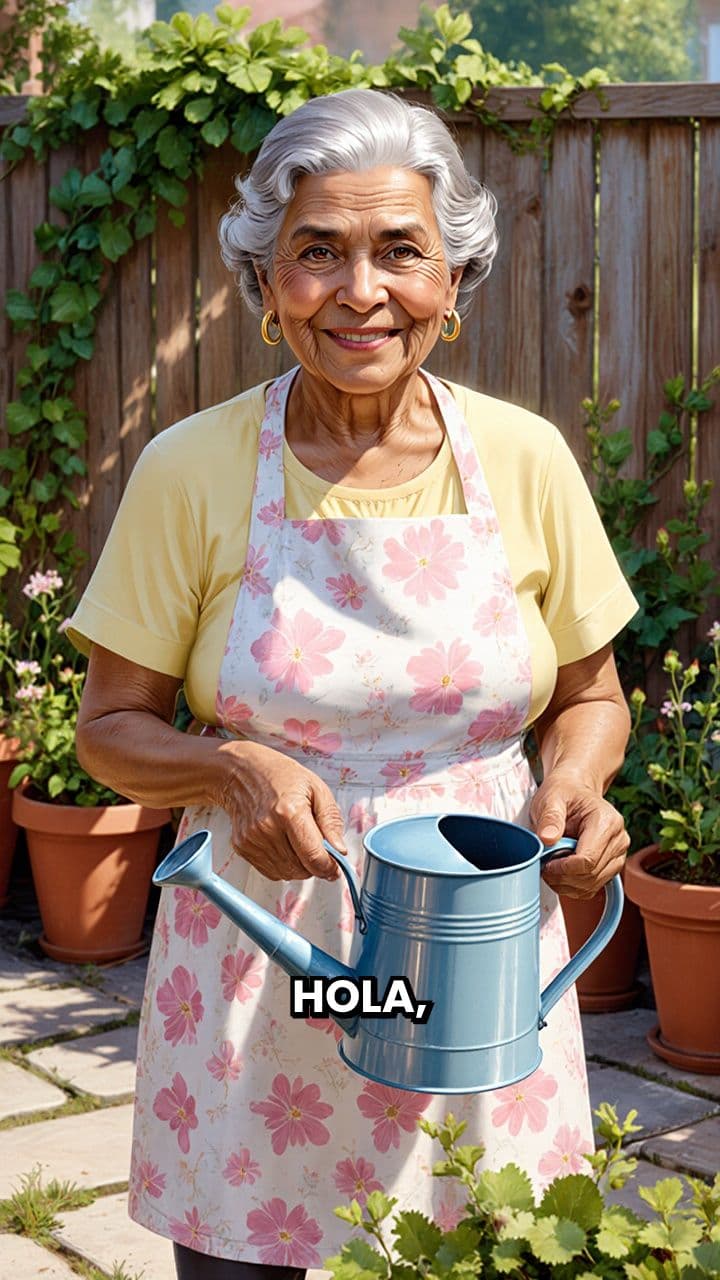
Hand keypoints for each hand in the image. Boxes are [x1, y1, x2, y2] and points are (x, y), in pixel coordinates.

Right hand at [212, 739, 345, 881]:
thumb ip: (331, 821)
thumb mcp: (316, 788)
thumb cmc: (279, 775)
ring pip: (287, 874)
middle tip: (317, 846)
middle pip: (301, 869)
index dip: (330, 867)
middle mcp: (267, 828)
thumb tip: (339, 850)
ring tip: (298, 840)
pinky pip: (270, 872)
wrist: (242, 771)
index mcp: (289, 811)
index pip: (314, 857)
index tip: (336, 867)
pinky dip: (283, 865)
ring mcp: (252, 839)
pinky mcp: (242, 847)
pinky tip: (283, 843)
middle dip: (315, 864)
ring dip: (299, 866)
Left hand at [529, 771, 629, 899]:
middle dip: (563, 877)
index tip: (545, 864)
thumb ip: (550, 817)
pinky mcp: (612, 866)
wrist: (575, 791)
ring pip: (592, 885)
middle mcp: (619, 839)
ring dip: (567, 884)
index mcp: (607, 821)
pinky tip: (560, 874)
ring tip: (549, 869)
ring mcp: (618, 854)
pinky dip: (573, 887)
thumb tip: (547, 839)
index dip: (563, 869)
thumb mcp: (551, 799)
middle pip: (591, 875)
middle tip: (542, 866)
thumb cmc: (563, 794)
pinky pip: (593, 888)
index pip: (588, 860)